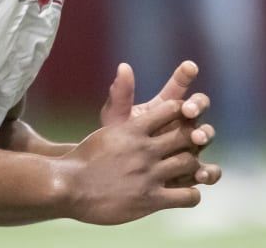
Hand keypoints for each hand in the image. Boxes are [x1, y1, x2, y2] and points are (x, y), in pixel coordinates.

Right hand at [60, 99, 205, 224]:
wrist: (69, 187)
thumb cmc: (84, 157)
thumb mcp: (107, 126)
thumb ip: (120, 99)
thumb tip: (126, 66)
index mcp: (134, 128)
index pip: (172, 108)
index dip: (184, 111)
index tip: (186, 117)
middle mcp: (144, 148)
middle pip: (186, 135)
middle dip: (195, 138)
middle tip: (196, 144)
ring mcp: (149, 174)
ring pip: (190, 164)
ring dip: (196, 166)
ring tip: (195, 169)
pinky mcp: (151, 199)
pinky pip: (186, 196)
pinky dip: (192, 195)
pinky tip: (188, 194)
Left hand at [99, 61, 219, 186]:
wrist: (115, 180)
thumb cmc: (116, 144)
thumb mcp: (116, 120)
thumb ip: (121, 96)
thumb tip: (123, 66)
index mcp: (165, 107)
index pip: (179, 85)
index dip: (185, 75)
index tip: (189, 67)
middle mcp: (182, 123)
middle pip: (199, 107)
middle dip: (197, 105)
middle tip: (188, 110)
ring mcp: (190, 147)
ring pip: (207, 135)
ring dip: (205, 134)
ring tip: (197, 138)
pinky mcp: (193, 172)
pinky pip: (208, 170)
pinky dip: (209, 172)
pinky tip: (201, 174)